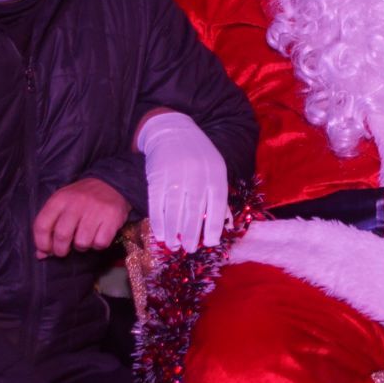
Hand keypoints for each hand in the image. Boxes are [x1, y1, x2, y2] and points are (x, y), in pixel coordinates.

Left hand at [32, 177, 129, 258]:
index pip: (42, 226)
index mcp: (59, 199)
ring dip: (82, 247)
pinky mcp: (111, 217)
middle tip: (64, 250)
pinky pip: (100, 243)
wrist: (109, 184)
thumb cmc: (81, 199)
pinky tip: (98, 235)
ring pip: (82, 243)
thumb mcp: (62, 206)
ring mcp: (95, 210)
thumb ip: (49, 227)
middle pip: (61, 236)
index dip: (42, 243)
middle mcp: (76, 203)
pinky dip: (98, 244)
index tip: (46, 250)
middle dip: (61, 250)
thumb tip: (41, 254)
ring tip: (85, 238)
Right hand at [135, 111, 229, 250]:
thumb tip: (226, 225)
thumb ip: (219, 197)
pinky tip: (160, 233)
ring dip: (173, 231)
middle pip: (194, 210)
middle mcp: (197, 175)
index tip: (210, 243)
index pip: (217, 205)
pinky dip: (158, 220)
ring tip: (173, 245)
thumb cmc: (199, 157)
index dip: (213, 227)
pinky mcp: (157, 176)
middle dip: (191, 233)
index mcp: (216, 175)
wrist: (174, 132)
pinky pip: (157, 203)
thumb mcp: (216, 171)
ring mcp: (176, 175)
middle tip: (189, 249)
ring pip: (174, 209)